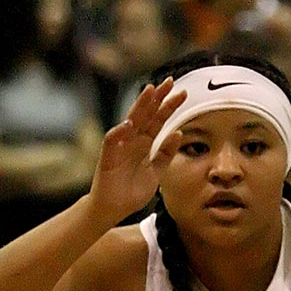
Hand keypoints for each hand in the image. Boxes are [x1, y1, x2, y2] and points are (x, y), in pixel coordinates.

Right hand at [86, 78, 185, 226]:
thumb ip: (166, 153)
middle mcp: (132, 140)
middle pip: (146, 115)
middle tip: (170, 82)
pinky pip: (112, 141)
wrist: (114, 208)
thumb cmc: (132, 190)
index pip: (158, 120)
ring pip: (130, 121)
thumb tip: (179, 133)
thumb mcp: (156, 171)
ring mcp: (120, 146)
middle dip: (157, 98)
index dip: (169, 106)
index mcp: (144, 143)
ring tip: (149, 92)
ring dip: (139, 107)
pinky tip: (128, 124)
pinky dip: (119, 132)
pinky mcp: (108, 157)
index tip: (182, 93)